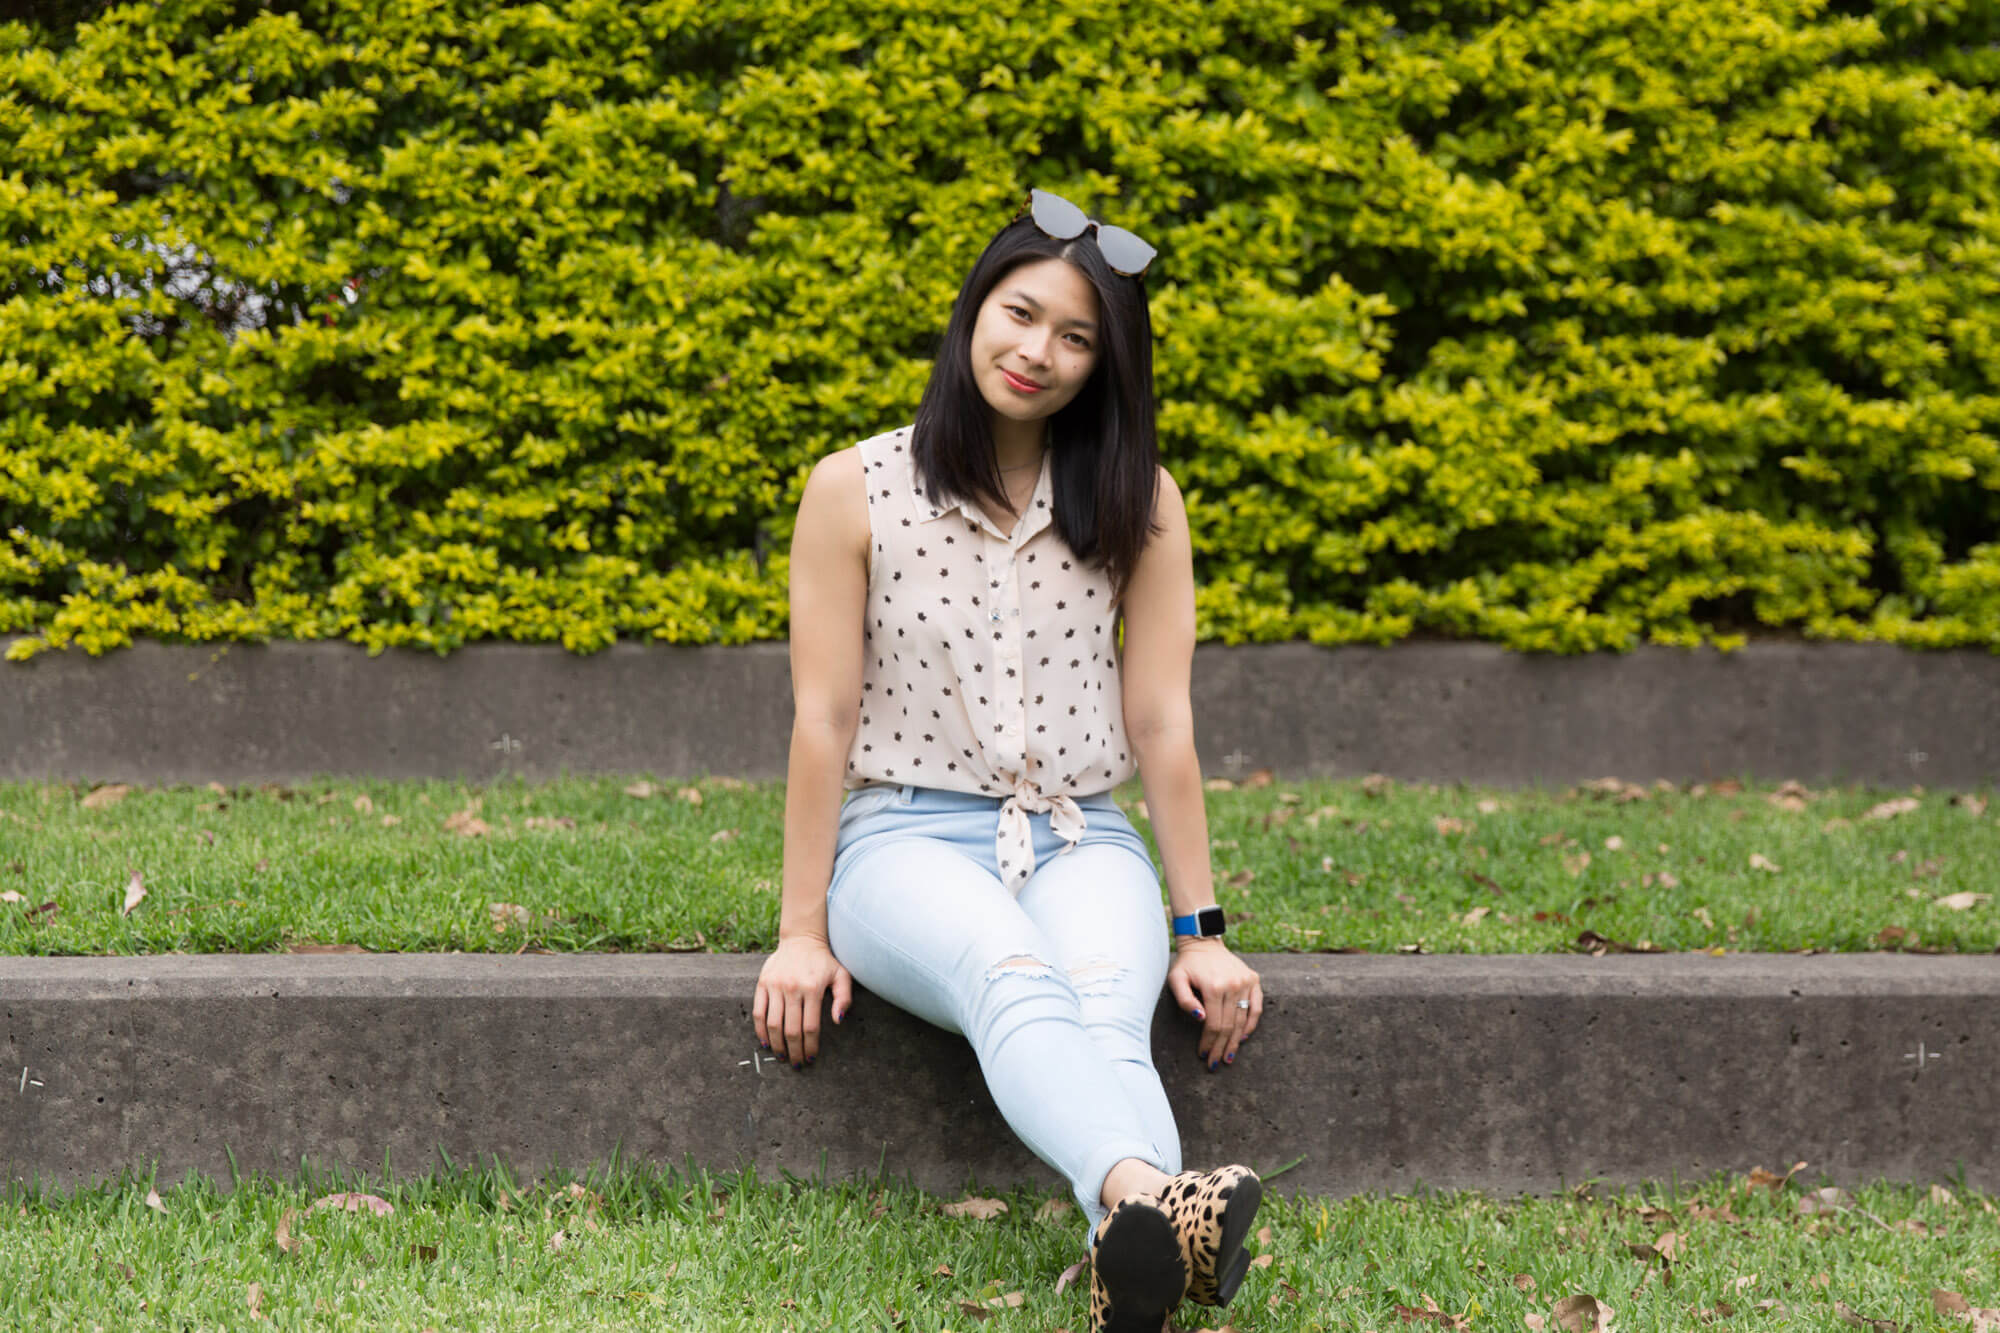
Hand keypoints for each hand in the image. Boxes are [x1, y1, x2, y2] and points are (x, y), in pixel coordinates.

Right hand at [752, 935, 852, 1068]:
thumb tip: (838, 1020)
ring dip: (777, 1045)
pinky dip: (760, 1030)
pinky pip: (758, 1012)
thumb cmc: (824, 961)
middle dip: (794, 1051)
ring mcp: (775, 986)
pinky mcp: (762, 984)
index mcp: (813, 988)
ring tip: (782, 1056)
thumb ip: (844, 998)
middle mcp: (792, 988)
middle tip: (797, 1064)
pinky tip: (767, 1042)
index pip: (810, 1027)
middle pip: (791, 1029)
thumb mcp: (841, 975)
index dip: (810, 1046)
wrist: (801, 939)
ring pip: (773, 1024)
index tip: (811, 1058)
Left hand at [1166, 938, 1261, 1069]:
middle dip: (1221, 1048)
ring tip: (1229, 1057)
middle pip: (1228, 1025)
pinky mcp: (1254, 980)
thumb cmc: (1187, 965)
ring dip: (1236, 1042)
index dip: (1209, 1042)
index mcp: (1213, 986)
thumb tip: (1200, 1018)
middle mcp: (1233, 985)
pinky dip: (1251, 1025)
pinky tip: (1243, 1038)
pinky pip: (1256, 1007)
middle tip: (1214, 1064)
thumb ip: (1184, 999)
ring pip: (1243, 1020)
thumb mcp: (1176, 979)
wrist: (1204, 943)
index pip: (1213, 1024)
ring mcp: (1246, 982)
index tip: (1203, 1055)